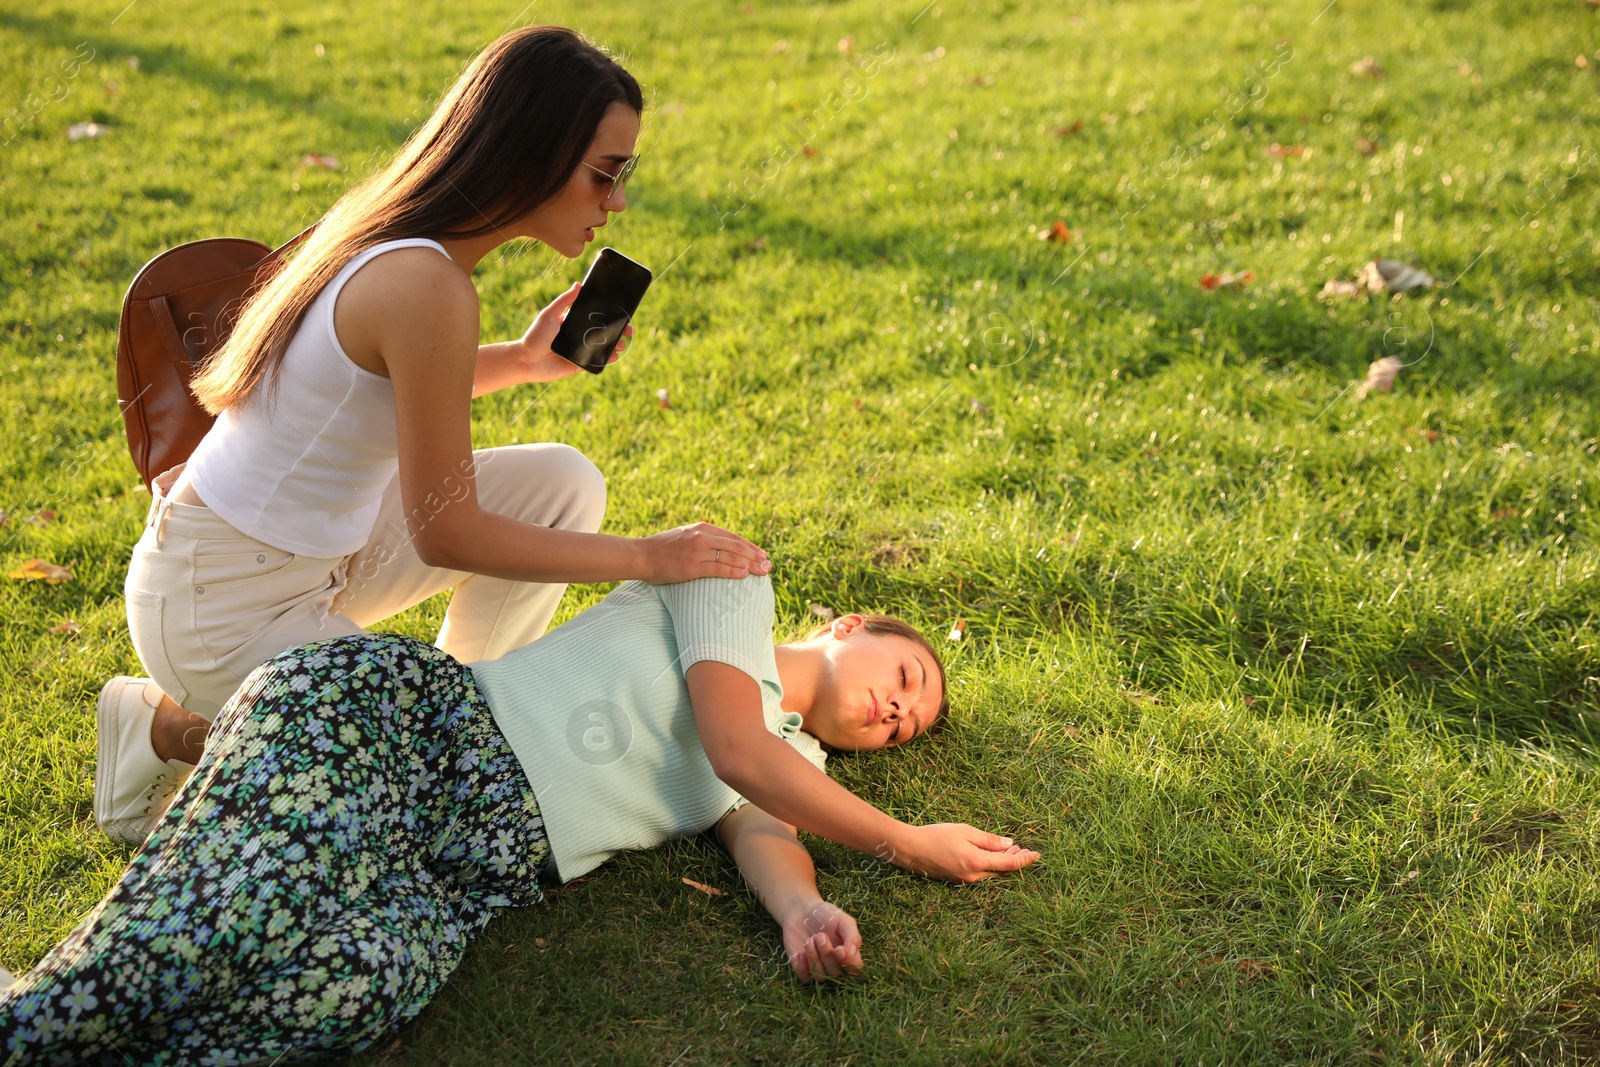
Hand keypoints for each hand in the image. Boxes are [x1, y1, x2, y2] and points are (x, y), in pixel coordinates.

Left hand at [512, 281, 635, 383]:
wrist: (527, 361)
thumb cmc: (535, 336)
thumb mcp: (549, 314)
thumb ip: (564, 301)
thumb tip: (578, 284)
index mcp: (574, 321)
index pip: (595, 315)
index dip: (610, 313)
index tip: (622, 311)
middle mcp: (580, 335)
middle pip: (604, 331)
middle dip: (619, 330)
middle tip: (629, 330)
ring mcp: (582, 350)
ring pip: (604, 346)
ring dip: (616, 344)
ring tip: (621, 344)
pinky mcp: (581, 364)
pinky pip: (597, 361)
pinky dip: (608, 359)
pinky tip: (614, 356)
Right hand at [637, 522, 771, 583]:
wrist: (642, 555)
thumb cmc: (663, 548)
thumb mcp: (685, 534)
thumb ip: (703, 537)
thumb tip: (721, 546)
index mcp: (702, 528)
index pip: (733, 537)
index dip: (750, 546)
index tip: (763, 554)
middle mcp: (702, 537)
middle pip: (736, 546)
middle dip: (755, 556)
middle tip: (768, 565)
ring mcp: (698, 551)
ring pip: (731, 557)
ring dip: (750, 565)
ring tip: (762, 572)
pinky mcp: (692, 566)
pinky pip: (719, 568)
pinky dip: (734, 571)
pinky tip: (745, 575)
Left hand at [779, 901, 863, 982]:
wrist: (801, 911)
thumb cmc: (826, 915)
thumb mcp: (843, 920)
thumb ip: (852, 935)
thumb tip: (853, 952)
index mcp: (848, 954)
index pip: (855, 968)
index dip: (848, 963)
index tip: (840, 949)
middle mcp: (835, 965)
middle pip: (836, 973)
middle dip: (827, 955)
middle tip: (820, 936)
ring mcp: (818, 968)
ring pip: (820, 976)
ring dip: (814, 959)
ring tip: (809, 940)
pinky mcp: (802, 969)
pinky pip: (804, 978)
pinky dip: (802, 968)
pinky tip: (800, 953)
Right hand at [892, 824, 1041, 883]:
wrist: (910, 849)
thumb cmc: (937, 836)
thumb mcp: (966, 832)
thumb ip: (989, 840)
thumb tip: (1009, 844)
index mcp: (977, 863)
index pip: (1009, 864)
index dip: (1025, 860)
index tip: (1038, 855)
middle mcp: (974, 876)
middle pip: (1002, 871)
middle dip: (1015, 860)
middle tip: (1025, 849)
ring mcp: (965, 880)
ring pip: (991, 873)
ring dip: (1002, 862)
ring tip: (1011, 849)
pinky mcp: (957, 880)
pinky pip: (980, 873)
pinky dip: (990, 864)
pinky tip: (992, 854)